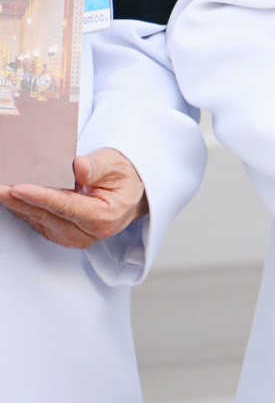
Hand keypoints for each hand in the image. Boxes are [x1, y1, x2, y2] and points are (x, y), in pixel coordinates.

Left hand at [0, 148, 146, 249]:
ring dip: (18, 207)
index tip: (19, 188)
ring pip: (39, 222)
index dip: (41, 197)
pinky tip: (13, 199)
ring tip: (2, 190)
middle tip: (1, 188)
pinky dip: (25, 211)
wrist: (133, 195)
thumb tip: (79, 167)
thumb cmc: (125, 178)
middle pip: (47, 217)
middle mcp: (88, 233)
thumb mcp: (116, 165)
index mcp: (104, 217)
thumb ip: (98, 166)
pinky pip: (39, 224)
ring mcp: (75, 237)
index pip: (66, 207)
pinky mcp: (64, 235)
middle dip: (20, 202)